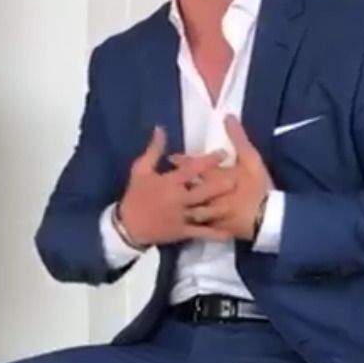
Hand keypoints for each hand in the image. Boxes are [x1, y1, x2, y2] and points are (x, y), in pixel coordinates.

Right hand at [116, 127, 227, 248]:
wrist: (127, 226)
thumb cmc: (135, 196)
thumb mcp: (140, 169)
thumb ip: (154, 150)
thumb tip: (161, 128)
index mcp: (169, 182)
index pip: (191, 170)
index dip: (207, 161)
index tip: (223, 153)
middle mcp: (177, 199)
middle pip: (201, 191)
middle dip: (218, 186)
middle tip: (236, 180)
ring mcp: (180, 217)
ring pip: (203, 212)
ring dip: (219, 209)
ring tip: (236, 204)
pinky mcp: (181, 232)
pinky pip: (200, 233)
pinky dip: (214, 234)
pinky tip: (227, 233)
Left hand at [172, 116, 273, 239]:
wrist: (265, 219)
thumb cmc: (258, 187)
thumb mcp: (251, 159)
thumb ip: (238, 138)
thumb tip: (227, 116)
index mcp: (212, 177)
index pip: (192, 166)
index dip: (181, 161)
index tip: (171, 157)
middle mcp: (204, 195)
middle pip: (185, 188)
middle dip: (173, 184)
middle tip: (163, 181)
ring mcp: (207, 214)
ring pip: (188, 208)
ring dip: (178, 205)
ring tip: (168, 202)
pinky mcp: (213, 229)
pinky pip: (198, 228)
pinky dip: (191, 226)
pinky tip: (184, 225)